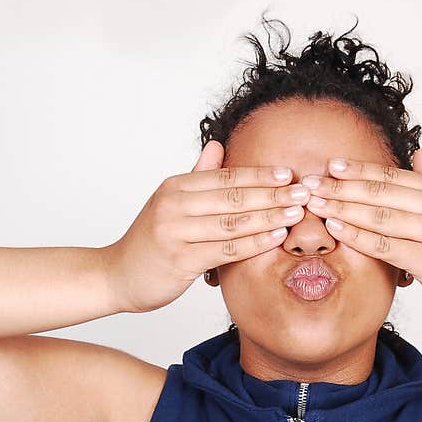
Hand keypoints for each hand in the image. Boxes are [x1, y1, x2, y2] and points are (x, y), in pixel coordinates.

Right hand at [104, 140, 308, 312]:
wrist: (116, 276)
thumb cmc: (149, 242)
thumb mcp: (170, 203)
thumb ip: (197, 176)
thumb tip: (217, 145)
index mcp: (175, 187)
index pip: (226, 177)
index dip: (260, 175)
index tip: (289, 174)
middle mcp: (174, 204)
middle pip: (233, 196)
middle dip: (273, 193)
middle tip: (304, 191)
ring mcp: (176, 232)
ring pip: (233, 222)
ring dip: (269, 216)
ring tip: (297, 213)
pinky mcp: (180, 259)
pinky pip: (226, 249)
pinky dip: (254, 242)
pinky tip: (276, 237)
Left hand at [302, 148, 421, 315]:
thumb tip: (420, 152)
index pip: (390, 174)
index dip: (358, 169)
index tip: (329, 165)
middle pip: (379, 189)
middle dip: (340, 185)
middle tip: (309, 182)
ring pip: (379, 214)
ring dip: (342, 207)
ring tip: (314, 203)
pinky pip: (386, 245)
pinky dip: (358, 236)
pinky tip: (337, 230)